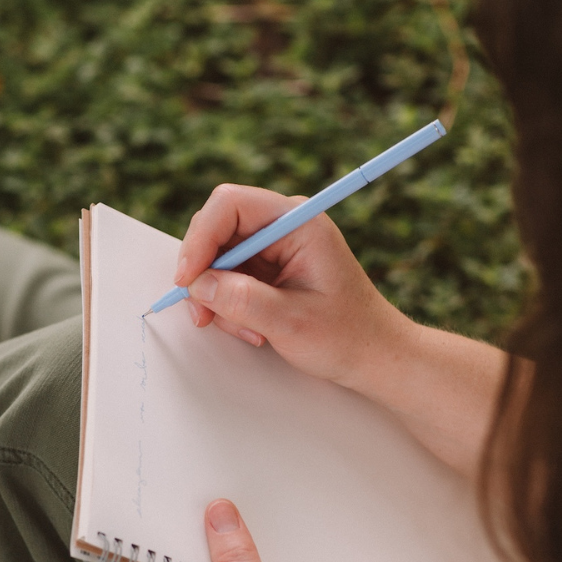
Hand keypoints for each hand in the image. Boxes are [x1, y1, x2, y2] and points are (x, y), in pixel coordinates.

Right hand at [174, 184, 412, 389]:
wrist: (373, 356)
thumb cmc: (347, 336)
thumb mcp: (290, 321)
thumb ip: (241, 300)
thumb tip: (198, 285)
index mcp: (299, 222)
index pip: (230, 205)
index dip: (200, 238)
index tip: (188, 279)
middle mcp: (283, 226)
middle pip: (216, 230)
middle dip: (204, 274)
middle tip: (203, 315)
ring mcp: (274, 247)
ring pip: (217, 259)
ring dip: (218, 298)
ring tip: (249, 331)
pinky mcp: (268, 269)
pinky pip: (228, 278)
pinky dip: (228, 306)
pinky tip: (253, 329)